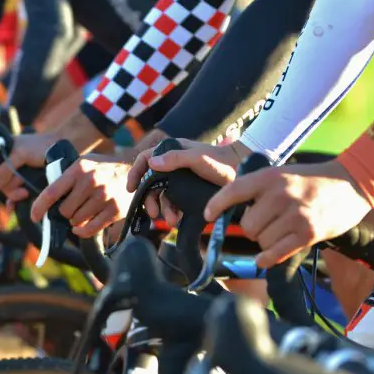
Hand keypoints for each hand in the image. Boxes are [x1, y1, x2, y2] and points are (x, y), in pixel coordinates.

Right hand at [0, 132, 59, 203]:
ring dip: (13, 194)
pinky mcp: (23, 184)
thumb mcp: (21, 153)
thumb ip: (5, 168)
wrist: (60, 152)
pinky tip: (13, 208)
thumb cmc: (40, 146)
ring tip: (25, 192)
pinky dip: (13, 202)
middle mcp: (5, 165)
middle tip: (19, 187)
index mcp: (0, 153)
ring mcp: (15, 176)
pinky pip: (13, 197)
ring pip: (5, 191)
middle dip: (5, 188)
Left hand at [30, 155, 133, 237]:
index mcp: (78, 169)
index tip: (35, 217)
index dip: (39, 207)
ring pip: (76, 221)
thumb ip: (66, 178)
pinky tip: (81, 227)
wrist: (134, 171)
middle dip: (65, 212)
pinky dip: (82, 231)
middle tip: (73, 207)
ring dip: (76, 220)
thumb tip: (46, 201)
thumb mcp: (84, 164)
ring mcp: (104, 196)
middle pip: (64, 210)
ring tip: (84, 211)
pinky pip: (90, 229)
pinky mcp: (114, 210)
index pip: (52, 192)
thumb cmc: (103, 170)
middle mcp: (90, 181)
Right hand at [127, 139, 247, 225]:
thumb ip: (174, 159)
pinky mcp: (189, 191)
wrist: (242, 172)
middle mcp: (173, 165)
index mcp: (171, 152)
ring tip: (170, 221)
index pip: (145, 160)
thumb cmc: (220, 161)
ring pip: (163, 195)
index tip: (131, 189)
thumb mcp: (197, 159)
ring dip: (163, 209)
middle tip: (153, 214)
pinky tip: (178, 220)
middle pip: (151, 182)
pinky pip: (175, 202)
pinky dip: (173, 212)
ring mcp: (180, 178)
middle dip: (150, 199)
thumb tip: (151, 163)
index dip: (135, 173)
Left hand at [204, 160, 373, 267]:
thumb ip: (257, 189)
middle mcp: (280, 196)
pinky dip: (266, 259)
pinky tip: (262, 259)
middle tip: (264, 223)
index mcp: (269, 178)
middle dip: (251, 228)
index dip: (216, 205)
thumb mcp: (280, 175)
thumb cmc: (309, 181)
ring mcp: (295, 216)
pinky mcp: (308, 234)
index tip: (208, 215)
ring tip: (278, 231)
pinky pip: (276, 253)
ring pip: (261, 240)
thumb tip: (226, 209)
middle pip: (247, 225)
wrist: (351, 184)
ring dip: (264, 241)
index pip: (233, 191)